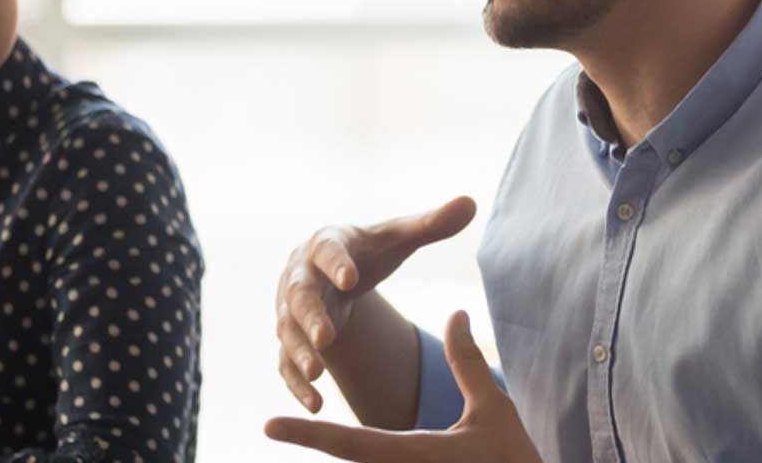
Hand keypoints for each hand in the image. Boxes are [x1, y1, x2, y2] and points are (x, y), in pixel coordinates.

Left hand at [266, 311, 542, 462]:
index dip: (307, 433)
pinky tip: (340, 452)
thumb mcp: (494, 411)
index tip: (267, 425)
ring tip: (296, 436)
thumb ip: (467, 363)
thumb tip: (455, 312)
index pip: (348, 443)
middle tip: (272, 431)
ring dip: (336, 452)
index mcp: (413, 456)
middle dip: (314, 445)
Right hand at [275, 196, 476, 411]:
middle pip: (299, 294)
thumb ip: (431, 224)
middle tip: (326, 337)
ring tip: (318, 375)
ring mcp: (290, 310)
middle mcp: (300, 275)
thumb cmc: (367, 254)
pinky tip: (316, 405)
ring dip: (300, 352)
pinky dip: (296, 383)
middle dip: (309, 315)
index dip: (337, 263)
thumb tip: (471, 202)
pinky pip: (285, 362)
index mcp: (325, 243)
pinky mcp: (290, 339)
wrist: (332, 274)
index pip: (327, 250)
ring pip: (287, 331)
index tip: (351, 277)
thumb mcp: (397, 239)